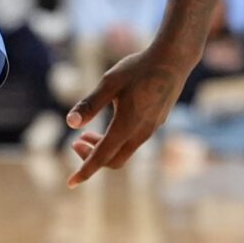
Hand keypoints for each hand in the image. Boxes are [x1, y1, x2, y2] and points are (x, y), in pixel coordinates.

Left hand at [64, 44, 191, 185]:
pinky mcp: (156, 122)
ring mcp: (151, 129)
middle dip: (92, 157)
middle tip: (75, 142)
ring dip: (104, 147)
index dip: (85, 171)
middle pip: (113, 160)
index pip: (101, 157)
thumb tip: (70, 123)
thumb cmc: (139, 68)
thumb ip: (90, 104)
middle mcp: (141, 133)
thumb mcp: (109, 83)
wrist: (173, 60)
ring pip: (124, 151)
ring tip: (88, 133)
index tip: (70, 182)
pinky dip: (117, 140)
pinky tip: (112, 122)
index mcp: (126, 126)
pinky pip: (134, 141)